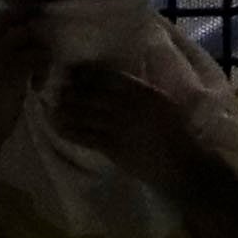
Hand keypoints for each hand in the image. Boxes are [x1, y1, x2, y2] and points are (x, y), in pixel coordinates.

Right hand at [0, 5, 51, 119]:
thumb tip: (5, 44)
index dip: (6, 23)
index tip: (19, 38)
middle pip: (8, 17)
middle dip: (27, 26)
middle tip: (38, 41)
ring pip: (27, 32)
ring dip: (38, 50)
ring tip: (37, 73)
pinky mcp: (15, 65)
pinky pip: (39, 53)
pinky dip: (44, 69)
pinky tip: (38, 86)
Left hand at [47, 62, 211, 188]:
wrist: (182, 164)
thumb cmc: (178, 133)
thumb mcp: (164, 103)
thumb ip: (142, 93)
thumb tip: (117, 84)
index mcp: (143, 92)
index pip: (107, 77)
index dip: (87, 74)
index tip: (75, 73)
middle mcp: (128, 106)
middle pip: (90, 94)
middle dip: (71, 92)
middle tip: (59, 92)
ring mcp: (119, 127)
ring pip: (84, 114)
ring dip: (65, 111)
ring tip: (55, 109)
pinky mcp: (112, 147)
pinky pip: (85, 136)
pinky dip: (69, 131)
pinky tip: (59, 129)